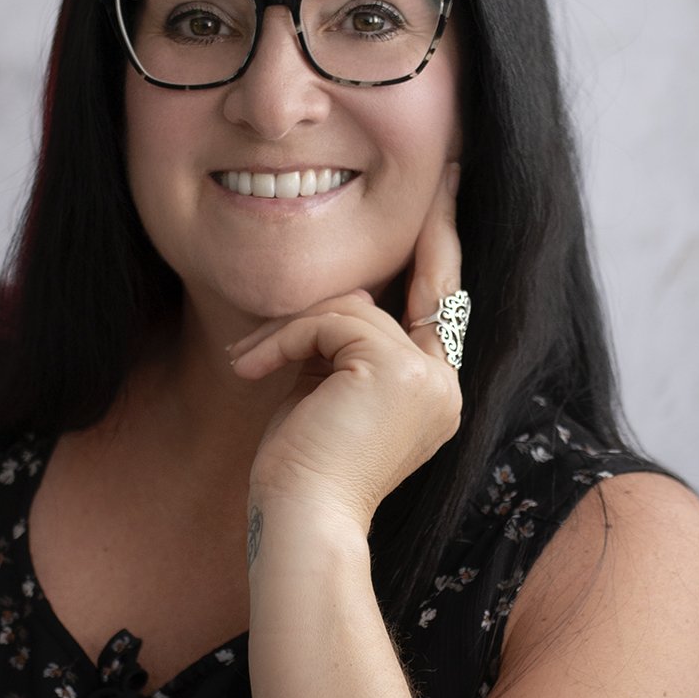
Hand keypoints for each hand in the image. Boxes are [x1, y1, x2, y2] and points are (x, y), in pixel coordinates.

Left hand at [228, 164, 464, 531]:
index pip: (439, 310)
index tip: (451, 193)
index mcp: (433, 397)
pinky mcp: (395, 370)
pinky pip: (329, 321)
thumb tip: (350, 300)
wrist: (300, 522)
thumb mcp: (326, 396)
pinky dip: (283, 339)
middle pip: (417, 292)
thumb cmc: (299, 473)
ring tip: (247, 364)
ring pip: (354, 308)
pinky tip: (250, 370)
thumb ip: (346, 347)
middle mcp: (444, 387)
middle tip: (447, 175)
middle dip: (430, 230)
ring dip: (290, 330)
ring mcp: (427, 379)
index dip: (443, 251)